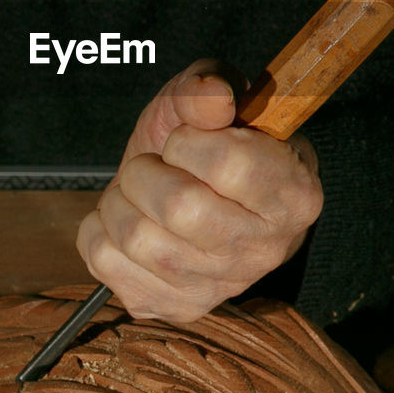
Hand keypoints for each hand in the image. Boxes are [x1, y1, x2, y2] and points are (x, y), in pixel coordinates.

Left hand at [76, 60, 321, 322]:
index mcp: (294, 194)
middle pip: (178, 207)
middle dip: (146, 171)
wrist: (199, 199)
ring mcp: (220, 286)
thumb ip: (209, 87)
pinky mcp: (173, 306)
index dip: (189, 141)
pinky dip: (99, 229)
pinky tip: (129, 220)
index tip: (186, 140)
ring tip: (139, 191)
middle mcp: (266, 250)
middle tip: (154, 165)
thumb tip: (211, 96)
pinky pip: (104, 261)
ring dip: (119, 199)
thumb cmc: (209, 146)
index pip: (228, 163)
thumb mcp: (212, 101)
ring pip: (136, 236)